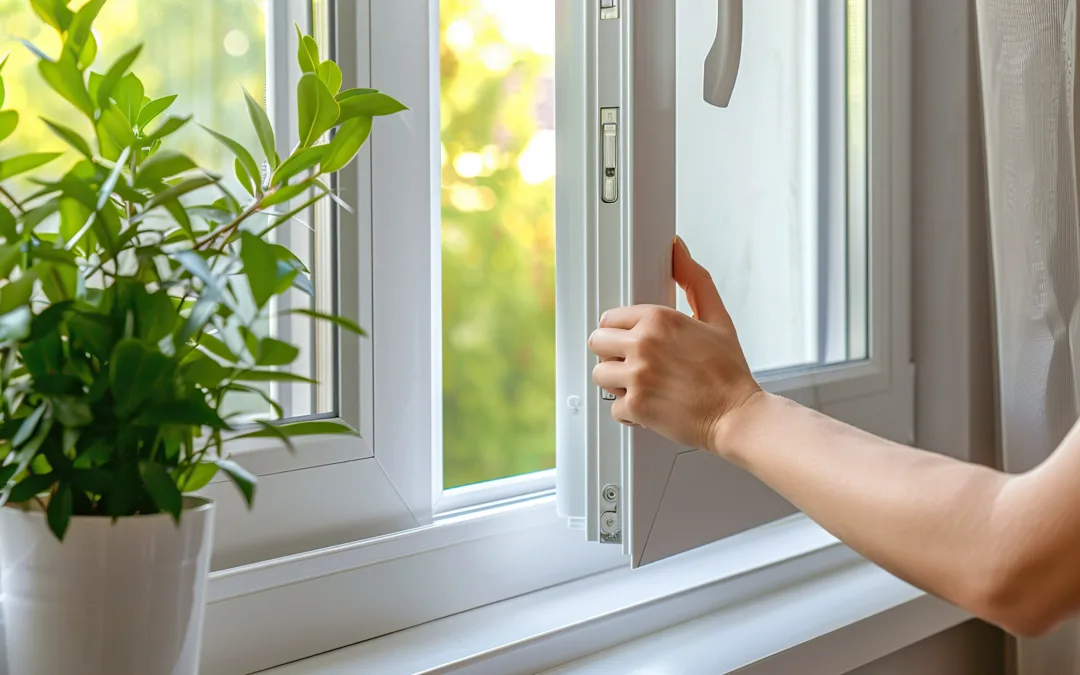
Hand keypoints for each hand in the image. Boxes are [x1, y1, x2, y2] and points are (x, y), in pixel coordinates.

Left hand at [588, 236, 760, 453]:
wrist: (737, 415)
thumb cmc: (728, 371)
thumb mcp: (717, 318)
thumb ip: (695, 282)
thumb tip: (678, 249)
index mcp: (658, 319)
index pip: (609, 319)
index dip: (620, 333)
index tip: (631, 343)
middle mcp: (643, 344)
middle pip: (596, 343)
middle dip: (612, 354)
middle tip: (633, 364)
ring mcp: (637, 376)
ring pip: (599, 375)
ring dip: (617, 383)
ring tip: (641, 386)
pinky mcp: (636, 406)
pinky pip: (613, 407)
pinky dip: (629, 412)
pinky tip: (649, 406)